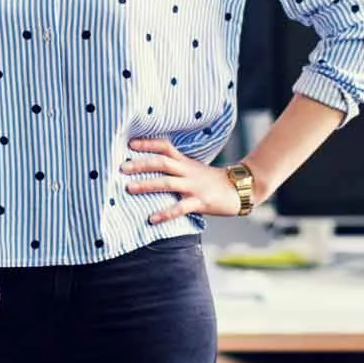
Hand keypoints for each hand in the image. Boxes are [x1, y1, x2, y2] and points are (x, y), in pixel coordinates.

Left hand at [122, 137, 244, 223]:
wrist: (241, 188)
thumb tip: (153, 167)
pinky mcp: (200, 202)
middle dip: (141, 164)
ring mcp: (194, 187)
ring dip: (147, 185)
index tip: (129, 143)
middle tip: (122, 166)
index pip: (165, 147)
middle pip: (162, 163)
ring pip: (168, 183)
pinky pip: (180, 208)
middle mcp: (188, 172)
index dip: (148, 143)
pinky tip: (152, 219)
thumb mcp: (194, 169)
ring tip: (129, 188)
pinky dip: (166, 213)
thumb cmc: (213, 181)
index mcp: (185, 162)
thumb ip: (176, 167)